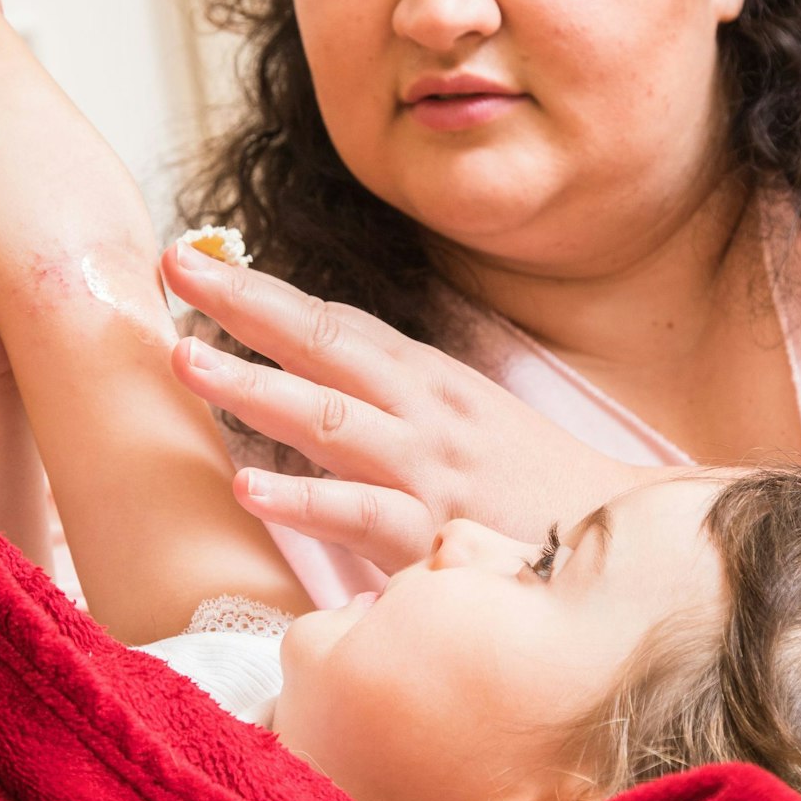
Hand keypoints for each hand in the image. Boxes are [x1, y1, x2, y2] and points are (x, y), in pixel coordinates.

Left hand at [159, 243, 643, 570]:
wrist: (628, 538)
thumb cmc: (535, 490)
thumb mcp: (467, 426)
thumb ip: (395, 404)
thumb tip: (316, 384)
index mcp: (429, 383)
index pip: (336, 324)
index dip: (263, 292)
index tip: (194, 261)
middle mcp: (426, 413)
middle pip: (327, 346)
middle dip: (246, 305)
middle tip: (173, 269)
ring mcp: (430, 471)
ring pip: (332, 420)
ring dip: (255, 386)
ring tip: (185, 360)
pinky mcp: (436, 537)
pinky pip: (363, 515)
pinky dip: (305, 500)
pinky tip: (249, 486)